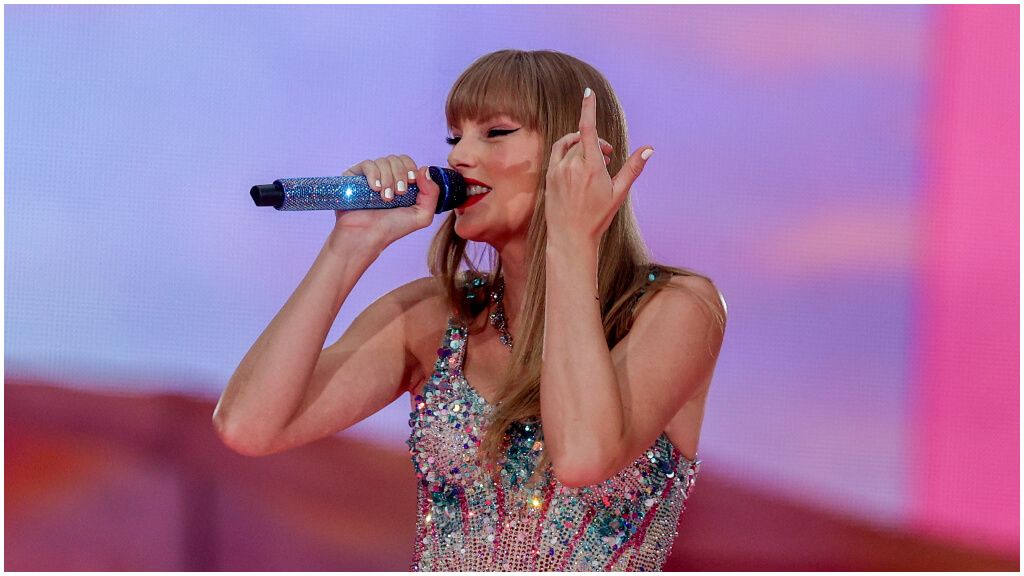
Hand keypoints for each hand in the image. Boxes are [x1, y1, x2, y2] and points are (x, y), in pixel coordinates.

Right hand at [332, 154, 441, 248]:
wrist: (367, 237)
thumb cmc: (392, 228)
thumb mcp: (421, 216)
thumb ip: (432, 194)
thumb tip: (424, 168)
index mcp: (400, 182)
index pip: (407, 162)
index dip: (410, 168)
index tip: (411, 182)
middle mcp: (385, 177)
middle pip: (396, 159)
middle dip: (400, 175)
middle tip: (399, 193)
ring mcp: (369, 176)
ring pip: (383, 161)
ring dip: (388, 178)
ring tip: (385, 198)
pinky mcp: (354, 177)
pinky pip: (367, 164)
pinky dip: (374, 174)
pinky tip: (375, 188)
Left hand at [544, 87, 652, 248]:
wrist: (570, 236)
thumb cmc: (597, 217)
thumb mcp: (618, 193)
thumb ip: (633, 168)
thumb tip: (650, 149)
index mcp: (591, 168)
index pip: (588, 129)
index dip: (588, 108)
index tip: (588, 92)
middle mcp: (571, 166)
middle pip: (584, 139)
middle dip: (597, 142)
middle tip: (608, 157)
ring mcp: (557, 169)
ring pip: (571, 145)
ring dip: (583, 146)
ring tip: (595, 161)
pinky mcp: (549, 175)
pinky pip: (558, 151)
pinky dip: (569, 149)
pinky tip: (578, 162)